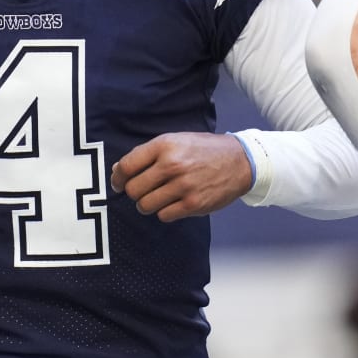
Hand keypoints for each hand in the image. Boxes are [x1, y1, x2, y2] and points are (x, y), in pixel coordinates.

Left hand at [111, 132, 254, 221]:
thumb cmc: (203, 150)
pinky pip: (164, 216)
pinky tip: (173, 203)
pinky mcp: (193, 204)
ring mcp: (183, 186)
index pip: (127, 166)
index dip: (117, 178)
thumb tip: (118, 171)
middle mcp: (172, 165)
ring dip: (147, 205)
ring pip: (145, 206)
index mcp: (165, 146)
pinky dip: (164, 212)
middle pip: (133, 190)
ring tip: (158, 198)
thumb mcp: (174, 141)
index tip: (118, 183)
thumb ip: (146, 154)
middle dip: (134, 193)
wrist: (240, 160)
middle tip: (143, 191)